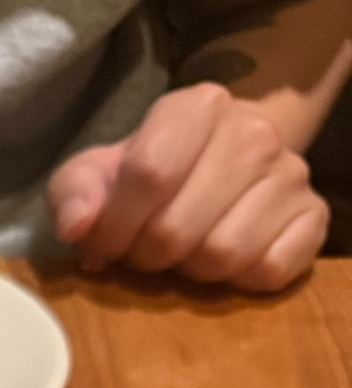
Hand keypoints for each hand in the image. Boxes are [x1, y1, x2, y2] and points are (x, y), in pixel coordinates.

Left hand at [48, 83, 328, 292]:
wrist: (220, 165)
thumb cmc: (150, 173)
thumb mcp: (97, 173)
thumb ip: (74, 193)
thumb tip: (77, 227)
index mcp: (198, 106)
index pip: (149, 173)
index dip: (115, 226)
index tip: (104, 245)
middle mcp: (253, 131)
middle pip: (178, 228)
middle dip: (149, 255)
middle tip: (146, 249)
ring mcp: (290, 173)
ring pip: (223, 256)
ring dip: (191, 271)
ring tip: (185, 251)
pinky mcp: (313, 216)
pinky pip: (270, 270)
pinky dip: (239, 281)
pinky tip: (227, 261)